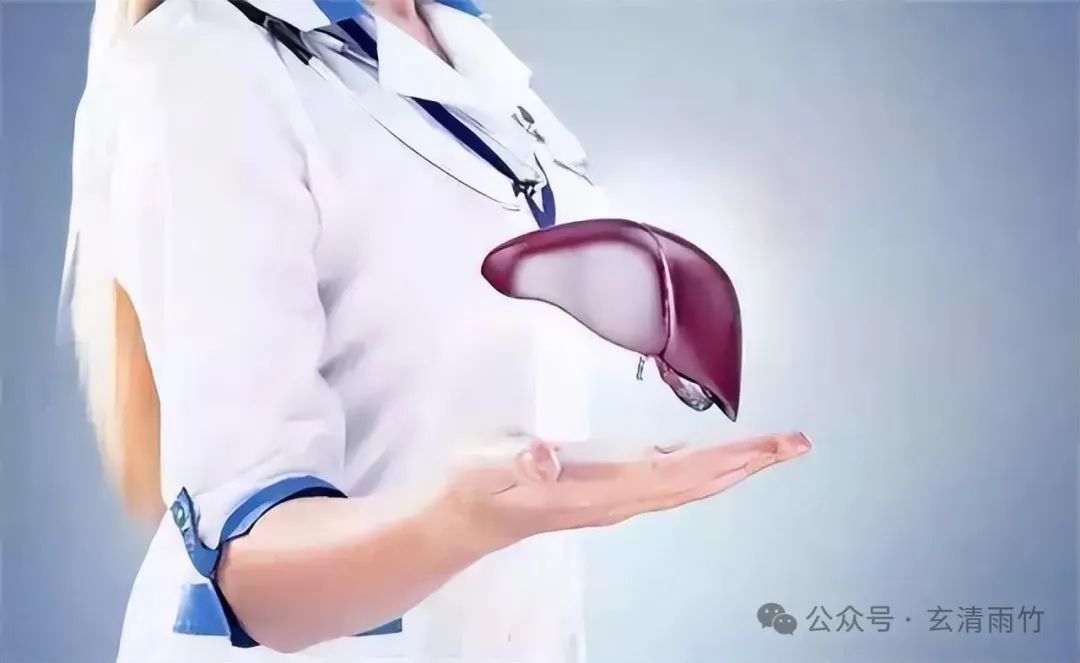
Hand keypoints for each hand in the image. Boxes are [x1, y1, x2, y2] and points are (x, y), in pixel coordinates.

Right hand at [437, 432, 811, 552]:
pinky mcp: (612, 481)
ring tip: (776, 448)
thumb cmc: (478, 490)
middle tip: (798, 444)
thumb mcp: (486, 470)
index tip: (767, 449)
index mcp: (599, 491)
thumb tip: (545, 457)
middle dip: (751, 463)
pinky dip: (707, 463)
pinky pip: (673, 475)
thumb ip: (516, 463)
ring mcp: (618, 492)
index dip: (724, 462)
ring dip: (737, 465)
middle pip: (699, 483)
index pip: (676, 477)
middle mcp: (619, 497)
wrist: (466, 517)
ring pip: (691, 482)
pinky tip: (722, 454)